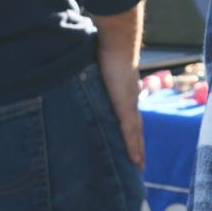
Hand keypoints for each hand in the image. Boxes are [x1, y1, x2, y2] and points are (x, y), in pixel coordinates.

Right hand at [95, 46, 144, 167]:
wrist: (118, 43)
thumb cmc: (105, 50)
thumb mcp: (94, 68)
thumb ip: (89, 76)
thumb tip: (73, 72)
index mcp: (124, 93)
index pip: (128, 116)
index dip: (130, 130)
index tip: (130, 142)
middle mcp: (130, 101)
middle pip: (135, 129)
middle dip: (136, 145)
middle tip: (138, 163)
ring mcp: (129, 105)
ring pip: (135, 135)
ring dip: (137, 151)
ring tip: (139, 167)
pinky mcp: (126, 108)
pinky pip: (130, 133)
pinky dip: (133, 147)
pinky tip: (136, 161)